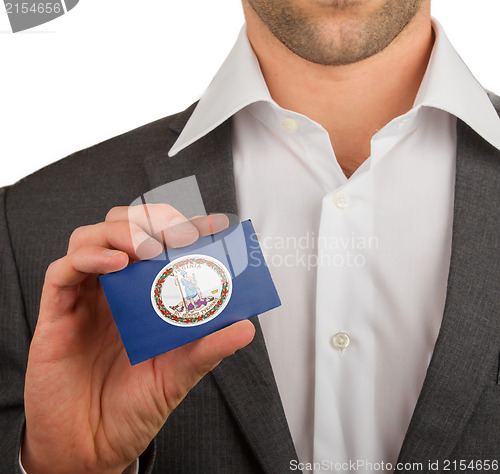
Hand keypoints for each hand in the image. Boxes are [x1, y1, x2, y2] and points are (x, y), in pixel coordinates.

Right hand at [22, 205, 254, 473]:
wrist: (92, 445)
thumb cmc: (133, 406)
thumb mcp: (179, 374)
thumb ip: (208, 348)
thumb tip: (246, 327)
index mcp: (146, 296)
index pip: (164, 245)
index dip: (188, 227)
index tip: (216, 224)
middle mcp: (116, 289)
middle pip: (125, 228)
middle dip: (153, 220)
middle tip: (179, 233)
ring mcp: (86, 297)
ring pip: (91, 237)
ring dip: (122, 231)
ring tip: (148, 248)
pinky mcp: (57, 313)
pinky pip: (63, 271)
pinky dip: (88, 258)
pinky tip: (115, 264)